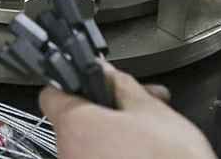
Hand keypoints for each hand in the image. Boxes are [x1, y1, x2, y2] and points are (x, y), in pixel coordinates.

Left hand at [39, 63, 215, 158]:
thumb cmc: (168, 158)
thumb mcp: (150, 110)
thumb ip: (121, 84)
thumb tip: (105, 71)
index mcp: (75, 126)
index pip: (52, 94)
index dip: (71, 81)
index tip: (90, 79)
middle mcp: (67, 153)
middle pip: (78, 118)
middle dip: (109, 105)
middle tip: (141, 100)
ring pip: (92, 140)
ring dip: (116, 128)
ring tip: (152, 125)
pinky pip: (99, 158)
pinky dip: (117, 150)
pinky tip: (145, 146)